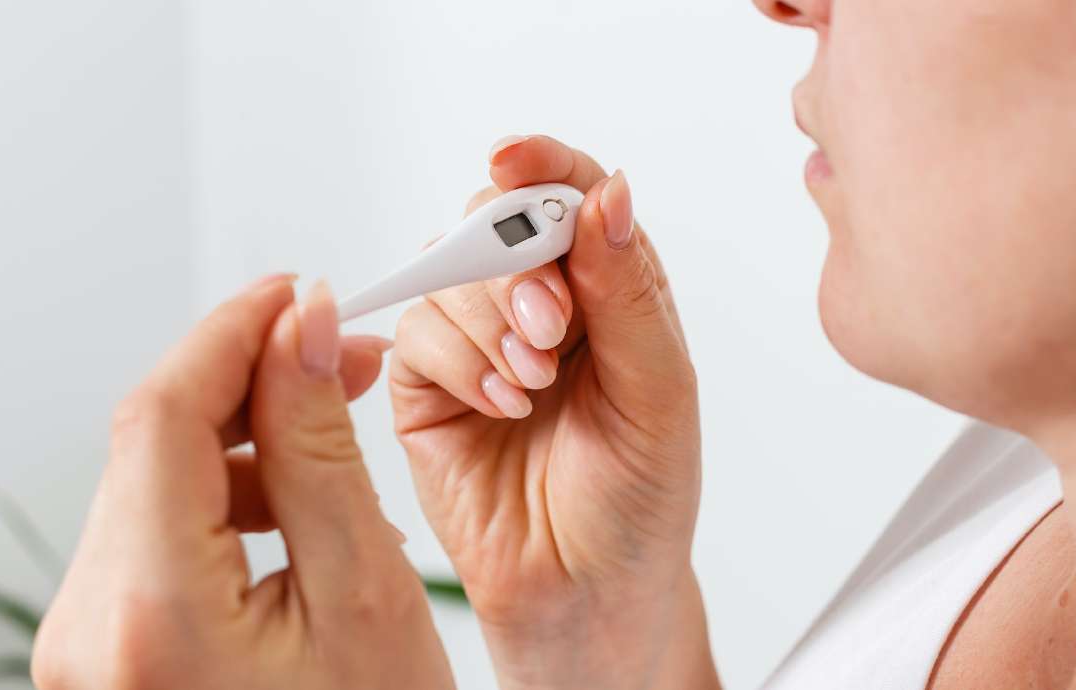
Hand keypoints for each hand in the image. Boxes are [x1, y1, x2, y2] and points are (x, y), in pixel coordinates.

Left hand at [33, 277, 453, 689]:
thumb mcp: (365, 591)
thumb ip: (320, 449)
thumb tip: (299, 330)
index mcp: (148, 617)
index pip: (159, 414)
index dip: (229, 331)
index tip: (293, 291)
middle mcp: (88, 631)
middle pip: (149, 443)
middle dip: (246, 380)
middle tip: (339, 355)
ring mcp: (87, 644)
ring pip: (151, 484)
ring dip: (239, 437)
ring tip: (330, 426)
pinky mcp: (107, 650)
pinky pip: (154, 536)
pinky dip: (221, 496)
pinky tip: (291, 498)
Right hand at [390, 136, 718, 689]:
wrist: (585, 591)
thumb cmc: (637, 499)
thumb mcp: (659, 393)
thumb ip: (628, 292)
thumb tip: (607, 192)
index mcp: (606, 289)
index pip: (570, 193)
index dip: (541, 164)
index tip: (514, 160)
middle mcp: (537, 303)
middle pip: (496, 218)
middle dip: (516, 261)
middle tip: (552, 326)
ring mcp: (476, 340)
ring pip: (449, 270)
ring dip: (490, 320)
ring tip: (533, 385)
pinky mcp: (426, 383)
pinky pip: (416, 331)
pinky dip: (458, 360)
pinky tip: (501, 405)